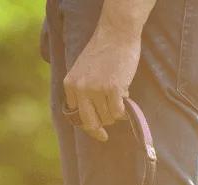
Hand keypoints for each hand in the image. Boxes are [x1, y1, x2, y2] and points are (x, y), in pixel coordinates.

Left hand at [63, 26, 141, 141]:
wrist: (116, 33)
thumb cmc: (103, 51)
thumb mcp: (83, 70)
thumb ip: (84, 90)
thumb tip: (94, 114)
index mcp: (70, 84)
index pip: (76, 115)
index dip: (87, 124)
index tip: (95, 131)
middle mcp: (80, 89)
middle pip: (90, 122)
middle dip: (98, 129)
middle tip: (103, 136)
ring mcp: (96, 89)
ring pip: (107, 117)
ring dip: (115, 113)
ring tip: (119, 96)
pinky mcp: (112, 89)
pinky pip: (118, 113)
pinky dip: (124, 112)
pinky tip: (126, 101)